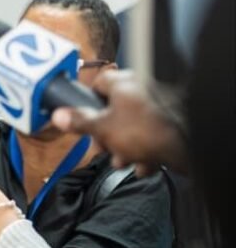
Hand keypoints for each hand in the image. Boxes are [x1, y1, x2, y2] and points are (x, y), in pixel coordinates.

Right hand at [50, 70, 186, 174]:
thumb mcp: (103, 129)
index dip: (88, 103)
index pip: (98, 84)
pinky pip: (154, 132)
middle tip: (105, 149)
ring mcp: (160, 103)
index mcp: (123, 83)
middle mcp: (142, 87)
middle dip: (109, 134)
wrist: (189, 144)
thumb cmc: (144, 131)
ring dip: (127, 146)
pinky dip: (148, 148)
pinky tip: (146, 164)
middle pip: (116, 108)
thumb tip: (57, 115)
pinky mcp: (174, 120)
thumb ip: (80, 122)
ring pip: (135, 123)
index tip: (86, 121)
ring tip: (126, 162)